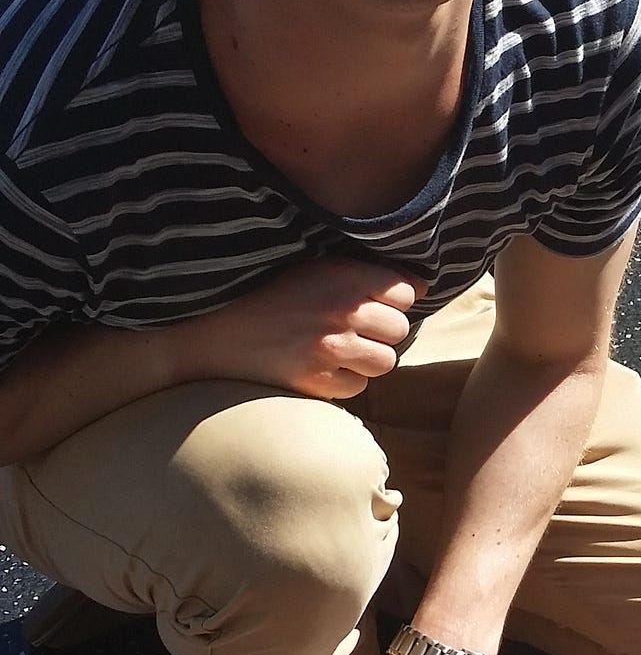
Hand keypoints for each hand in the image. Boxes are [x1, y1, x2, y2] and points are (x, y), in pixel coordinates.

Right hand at [196, 259, 421, 399]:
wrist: (207, 330)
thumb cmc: (261, 295)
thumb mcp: (310, 267)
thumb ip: (360, 273)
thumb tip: (420, 286)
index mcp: (340, 275)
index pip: (404, 291)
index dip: (391, 299)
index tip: (371, 302)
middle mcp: (340, 311)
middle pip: (399, 329)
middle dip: (382, 331)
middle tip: (351, 329)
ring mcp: (328, 349)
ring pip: (385, 362)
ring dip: (368, 359)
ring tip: (339, 350)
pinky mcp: (315, 382)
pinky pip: (357, 387)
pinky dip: (344, 380)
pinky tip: (319, 367)